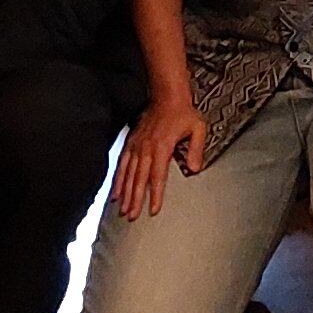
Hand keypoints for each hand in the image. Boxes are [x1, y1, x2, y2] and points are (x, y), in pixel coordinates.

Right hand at [112, 93, 208, 219]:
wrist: (166, 95)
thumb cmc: (183, 113)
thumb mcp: (197, 129)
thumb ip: (196, 150)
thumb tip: (194, 169)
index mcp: (162, 147)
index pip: (158, 176)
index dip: (155, 195)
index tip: (153, 210)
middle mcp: (146, 149)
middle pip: (139, 179)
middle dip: (135, 200)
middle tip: (131, 216)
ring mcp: (136, 146)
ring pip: (128, 174)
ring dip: (124, 193)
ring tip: (122, 209)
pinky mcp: (131, 143)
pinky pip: (121, 164)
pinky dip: (117, 179)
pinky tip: (114, 191)